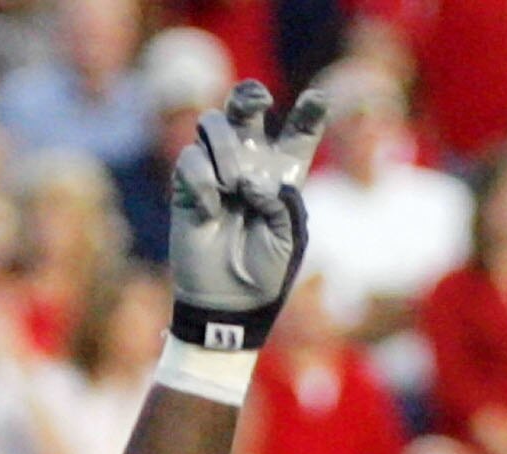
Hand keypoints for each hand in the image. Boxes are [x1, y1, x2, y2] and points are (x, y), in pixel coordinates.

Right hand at [170, 81, 325, 350]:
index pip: (297, 135)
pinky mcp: (187, 186)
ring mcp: (215, 171)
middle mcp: (248, 165)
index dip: (309, 113)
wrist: (228, 305)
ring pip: (213, 123)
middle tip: (260, 100)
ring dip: (225, 145)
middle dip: (250, 94)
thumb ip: (283, 203)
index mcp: (280, 176)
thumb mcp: (289, 240)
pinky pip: (189, 159)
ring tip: (232, 184)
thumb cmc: (265, 277)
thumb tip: (251, 180)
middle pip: (246, 109)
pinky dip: (202, 181)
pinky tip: (211, 210)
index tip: (319, 99)